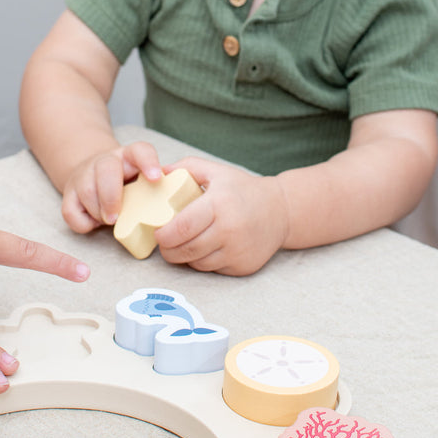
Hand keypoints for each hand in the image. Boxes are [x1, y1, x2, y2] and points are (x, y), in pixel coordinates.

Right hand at [62, 141, 162, 231]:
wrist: (93, 175)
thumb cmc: (127, 186)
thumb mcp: (143, 183)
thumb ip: (154, 192)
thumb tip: (169, 213)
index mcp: (130, 157)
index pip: (140, 151)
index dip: (148, 163)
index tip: (156, 178)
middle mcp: (106, 161)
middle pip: (106, 170)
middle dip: (112, 196)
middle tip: (117, 218)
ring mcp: (85, 175)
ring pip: (87, 192)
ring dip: (100, 212)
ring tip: (110, 220)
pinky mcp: (69, 193)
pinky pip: (70, 211)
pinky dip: (83, 224)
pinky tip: (94, 223)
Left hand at [155, 158, 289, 275]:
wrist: (281, 211)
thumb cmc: (242, 190)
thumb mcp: (216, 171)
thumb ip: (185, 168)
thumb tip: (156, 173)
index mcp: (219, 205)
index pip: (183, 227)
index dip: (164, 235)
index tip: (157, 232)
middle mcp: (229, 230)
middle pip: (186, 250)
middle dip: (168, 250)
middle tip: (164, 243)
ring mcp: (237, 251)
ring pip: (197, 263)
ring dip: (184, 257)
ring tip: (182, 245)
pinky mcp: (243, 267)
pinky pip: (212, 270)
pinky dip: (202, 262)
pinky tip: (204, 250)